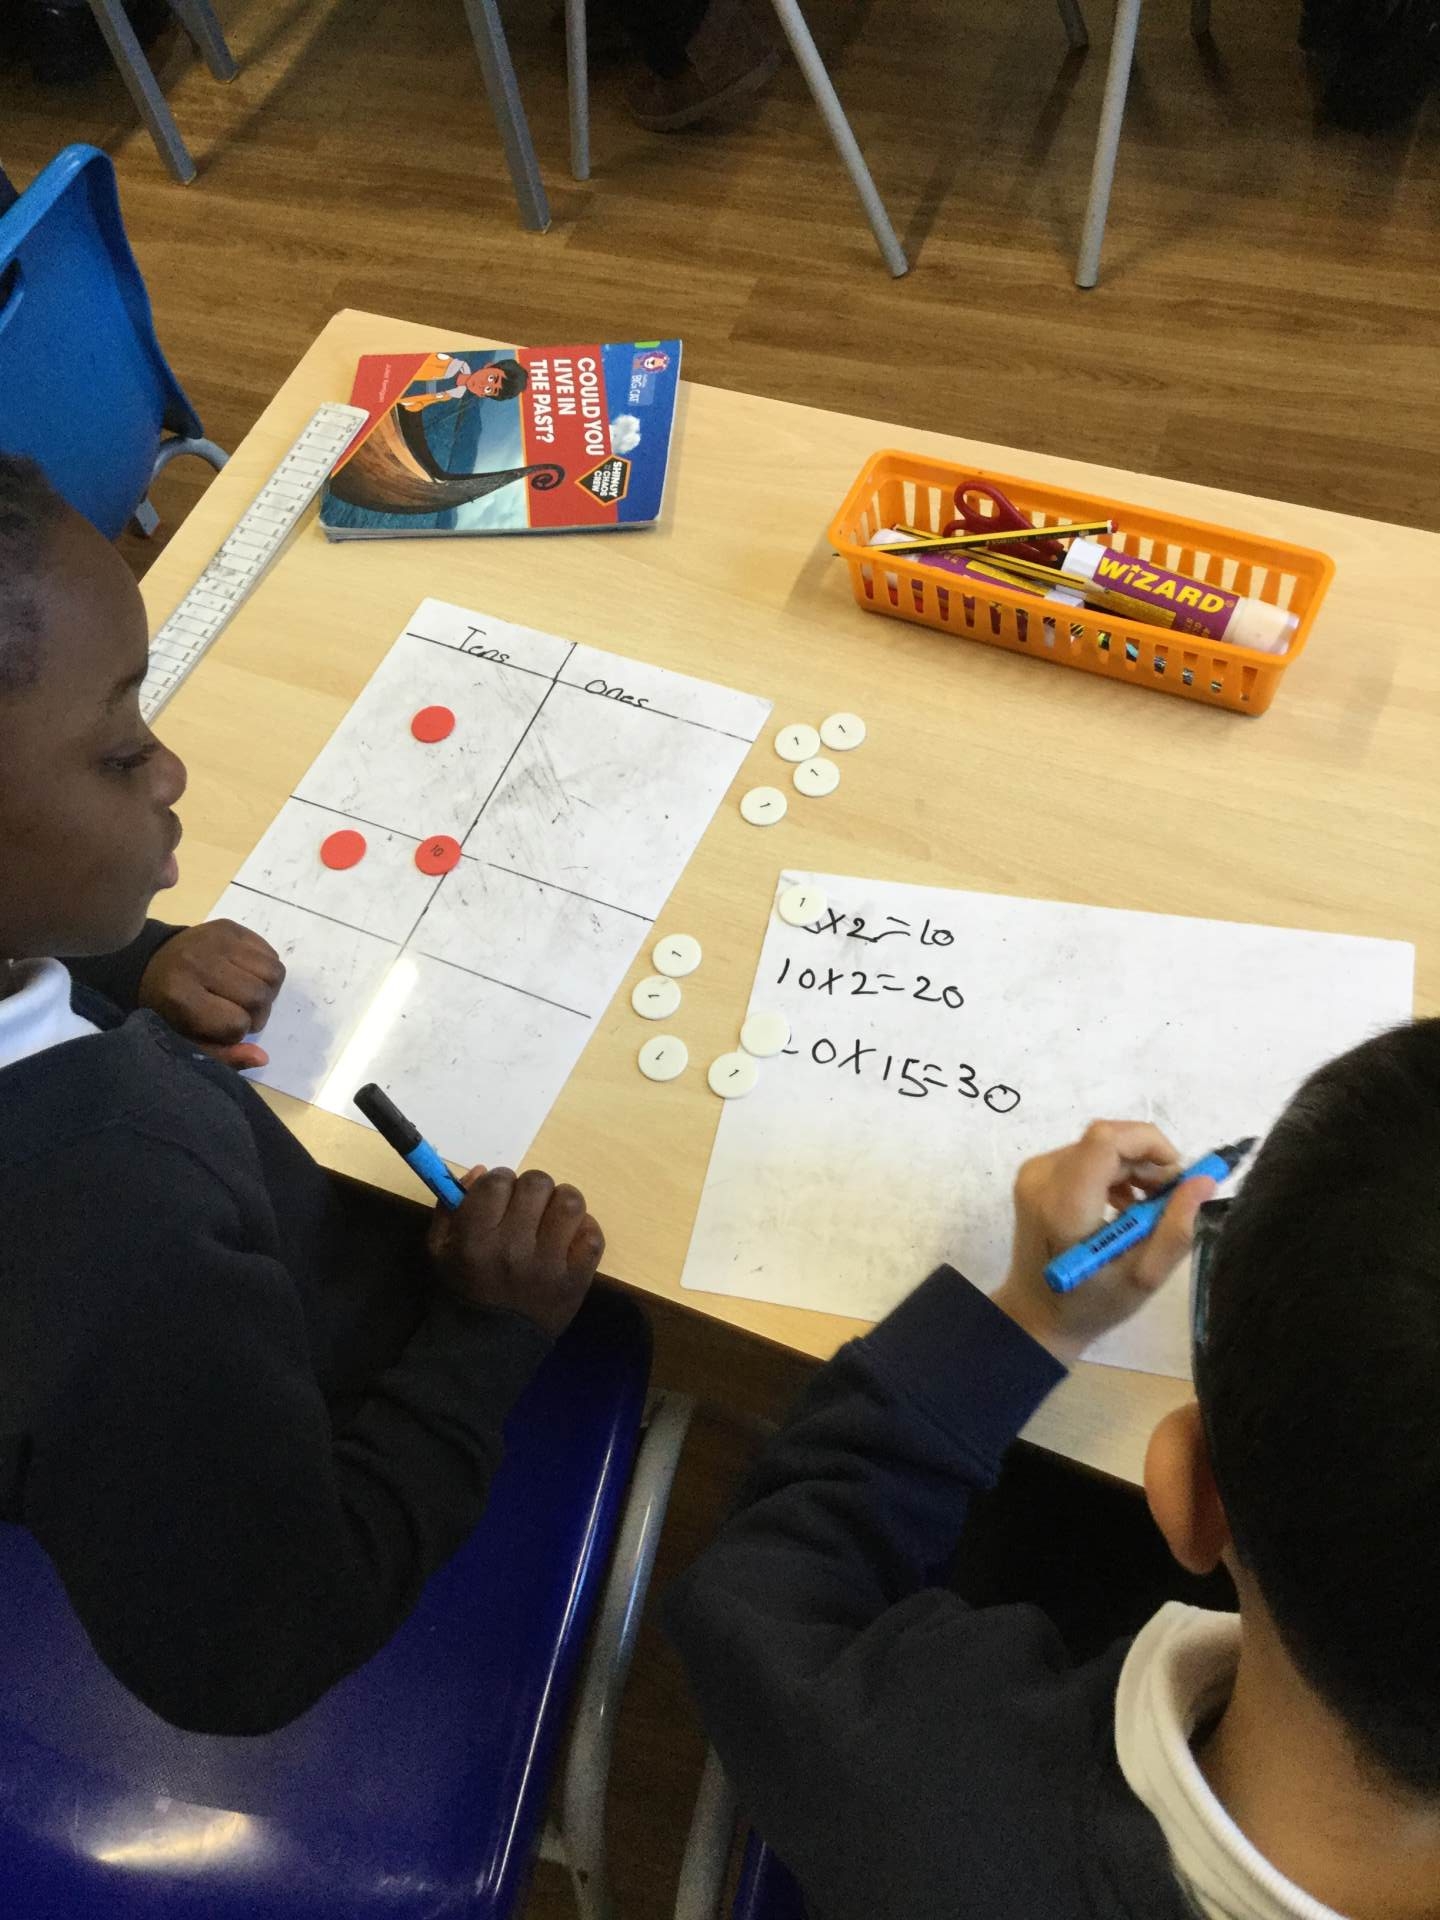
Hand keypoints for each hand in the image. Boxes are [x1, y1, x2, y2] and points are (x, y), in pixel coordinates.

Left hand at [138, 921, 285, 1069]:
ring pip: (273, 973)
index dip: (237, 1032)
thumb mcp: (186, 1039)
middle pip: (259, 997)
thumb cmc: (169, 1008)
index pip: (237, 1024)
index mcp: (182, 997)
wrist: (151, 961)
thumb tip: (263, 1058)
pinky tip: (248, 975)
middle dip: (258, 1013)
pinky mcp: (229, 926)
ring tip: (249, 994)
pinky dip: (266, 970)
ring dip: (268, 991)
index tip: (225, 1029)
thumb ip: (222, 1056)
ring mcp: (216, 941)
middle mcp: (199, 964)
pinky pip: (270, 953)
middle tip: (243, 1013)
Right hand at [427, 1166, 603, 1337]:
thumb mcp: (438, 1249)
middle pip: (537, 1183)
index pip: (498, 1181)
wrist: (487, 1348)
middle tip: (526, 1209)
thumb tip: (484, 1171)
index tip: (500, 1196)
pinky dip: (582, 1231)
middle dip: (530, 1190)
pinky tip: (567, 1240)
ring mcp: (548, 1265)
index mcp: (475, 1239)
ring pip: (570, 1201)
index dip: (500, 1181)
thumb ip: (451, 1204)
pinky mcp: (576, 1280)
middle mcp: (513, 1248)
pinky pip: (592, 1235)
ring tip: (550, 1219)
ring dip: (560, 1203)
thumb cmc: (462, 1291)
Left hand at [989, 1121, 1214, 1366]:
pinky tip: (1123, 1206)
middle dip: (1147, 1161)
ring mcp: (1033, 1174)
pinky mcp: (1034, 1175)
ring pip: (1099, 1145)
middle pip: (1106, 1140)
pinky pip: (1085, 1155)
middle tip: (1168, 1200)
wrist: (1037, 1314)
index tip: (1176, 1176)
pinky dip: (1112, 1172)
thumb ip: (1176, 1229)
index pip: (1106, 1140)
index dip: (1149, 1144)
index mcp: (1065, 1206)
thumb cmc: (1091, 1305)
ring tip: (1146, 1210)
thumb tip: (1204, 1181)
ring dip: (1132, 1168)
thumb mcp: (1143, 1276)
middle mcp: (1042, 1179)